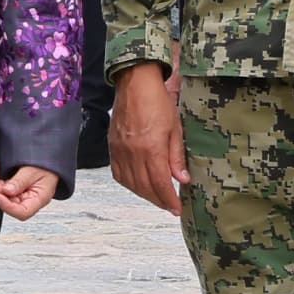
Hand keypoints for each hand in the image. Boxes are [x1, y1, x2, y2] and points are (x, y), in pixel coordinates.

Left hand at [0, 159, 59, 220]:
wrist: (47, 158)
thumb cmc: (46, 166)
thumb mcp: (34, 170)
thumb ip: (20, 181)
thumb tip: (6, 191)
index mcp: (39, 200)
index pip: (22, 212)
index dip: (7, 206)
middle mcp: (27, 200)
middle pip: (6, 202)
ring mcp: (18, 196)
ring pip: (0, 194)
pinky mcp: (11, 189)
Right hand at [110, 62, 188, 214]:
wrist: (134, 84)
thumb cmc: (158, 102)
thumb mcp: (175, 129)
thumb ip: (176, 157)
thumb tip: (182, 180)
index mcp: (151, 148)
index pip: (160, 183)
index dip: (169, 199)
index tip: (177, 208)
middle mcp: (133, 153)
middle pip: (144, 186)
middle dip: (158, 200)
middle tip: (170, 206)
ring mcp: (119, 150)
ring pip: (130, 182)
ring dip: (144, 194)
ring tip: (156, 197)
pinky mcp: (112, 146)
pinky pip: (117, 172)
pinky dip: (128, 183)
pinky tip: (137, 185)